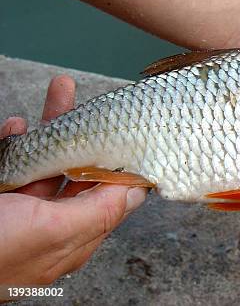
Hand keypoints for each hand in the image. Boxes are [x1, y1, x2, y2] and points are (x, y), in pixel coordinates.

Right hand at [0, 76, 146, 285]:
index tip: (129, 129)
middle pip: (78, 169)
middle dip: (83, 130)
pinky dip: (15, 143)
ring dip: (52, 125)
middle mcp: (50, 222)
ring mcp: (22, 209)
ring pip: (45, 160)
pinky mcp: (1, 196)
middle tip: (87, 98)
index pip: (108, 194)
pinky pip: (13, 165)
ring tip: (60, 91)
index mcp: (71, 235)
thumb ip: (98, 212)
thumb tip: (139, 194)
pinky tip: (14, 128)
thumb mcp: (51, 232)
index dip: (120, 161)